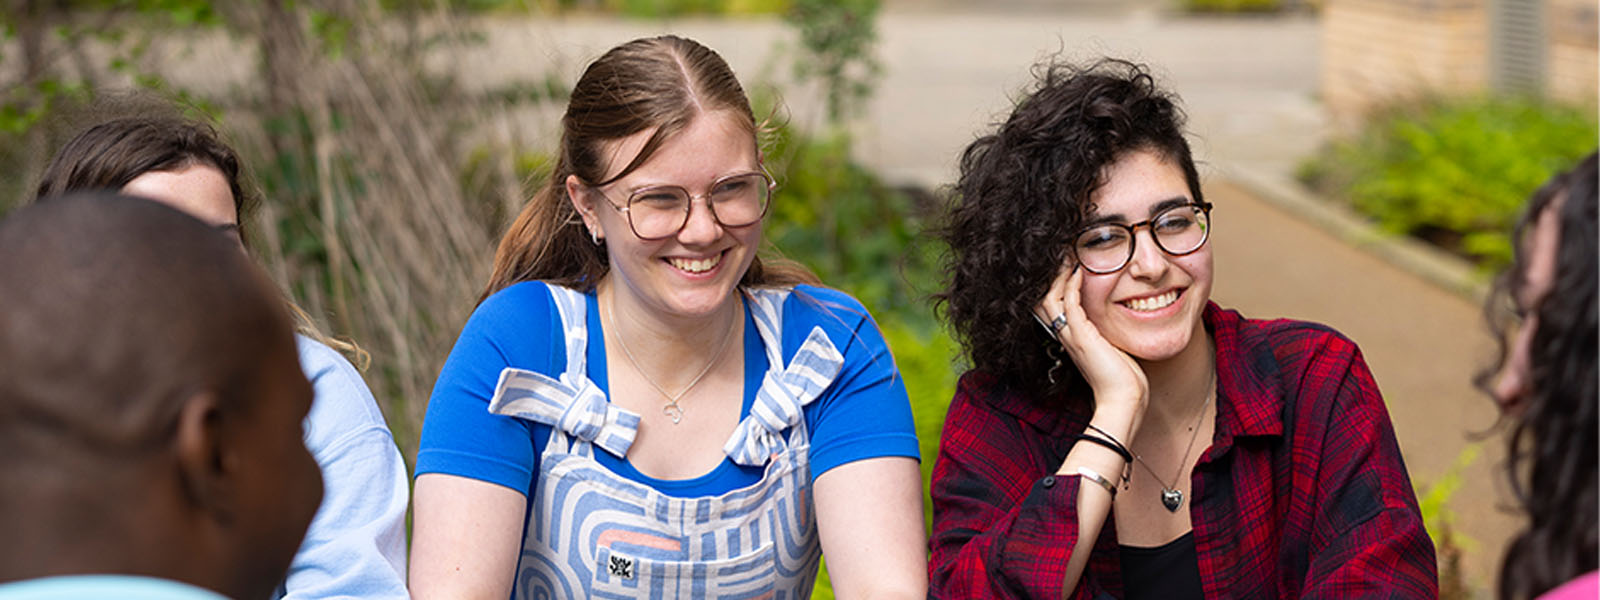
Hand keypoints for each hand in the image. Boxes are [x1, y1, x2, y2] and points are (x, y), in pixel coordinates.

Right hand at [1032, 265, 1148, 420]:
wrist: (1123, 400)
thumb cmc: (1123, 380)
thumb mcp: (1112, 351)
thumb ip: (1109, 335)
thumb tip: (1122, 321)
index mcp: (1071, 339)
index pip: (1052, 307)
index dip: (1054, 286)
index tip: (1067, 266)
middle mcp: (1066, 336)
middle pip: (1042, 300)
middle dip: (1050, 276)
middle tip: (1061, 256)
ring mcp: (1071, 336)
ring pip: (1049, 298)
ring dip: (1058, 276)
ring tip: (1067, 257)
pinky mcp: (1082, 336)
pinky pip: (1069, 303)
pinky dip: (1072, 284)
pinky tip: (1080, 270)